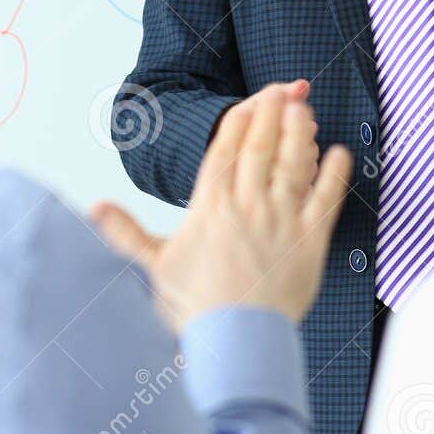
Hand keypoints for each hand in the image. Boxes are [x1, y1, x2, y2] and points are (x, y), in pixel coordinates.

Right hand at [91, 83, 350, 332]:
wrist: (234, 343)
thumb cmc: (195, 308)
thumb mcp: (154, 266)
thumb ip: (125, 232)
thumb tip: (94, 208)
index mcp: (211, 207)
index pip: (226, 149)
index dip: (240, 119)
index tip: (251, 100)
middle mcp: (248, 206)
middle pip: (261, 146)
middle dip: (272, 113)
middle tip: (285, 89)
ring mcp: (281, 220)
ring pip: (294, 163)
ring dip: (301, 132)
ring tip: (306, 110)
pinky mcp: (310, 241)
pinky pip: (326, 197)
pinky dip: (335, 173)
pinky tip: (340, 153)